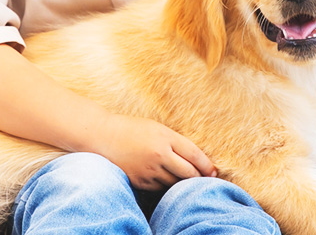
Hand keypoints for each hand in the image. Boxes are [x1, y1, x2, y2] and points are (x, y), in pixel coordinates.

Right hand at [95, 114, 217, 190]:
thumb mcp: (156, 128)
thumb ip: (175, 142)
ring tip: (184, 179)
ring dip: (182, 182)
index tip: (214, 172)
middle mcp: (159, 154)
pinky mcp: (140, 181)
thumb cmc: (131, 129)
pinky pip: (160, 187)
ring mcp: (149, 170)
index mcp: (165, 137)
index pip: (195, 155)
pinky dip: (165, 185)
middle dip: (199, 178)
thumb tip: (196, 159)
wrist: (102, 137)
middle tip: (204, 179)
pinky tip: (163, 178)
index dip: (207, 166)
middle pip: (189, 173)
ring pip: (175, 183)